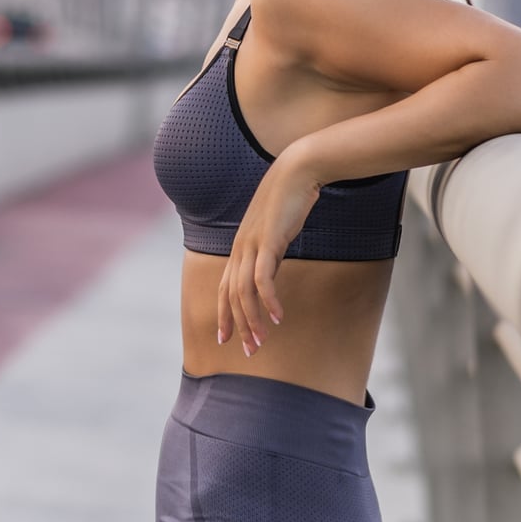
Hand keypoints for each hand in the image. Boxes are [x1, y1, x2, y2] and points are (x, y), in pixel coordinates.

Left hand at [218, 149, 322, 356]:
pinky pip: (263, 278)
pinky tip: (277, 317)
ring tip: (261, 341)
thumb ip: (270, 252)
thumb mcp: (276, 232)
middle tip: (249, 351)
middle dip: (238, 326)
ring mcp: (251, 244)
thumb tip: (271, 271)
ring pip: (243, 291)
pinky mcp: (268, 241)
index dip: (224, 314)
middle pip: (231, 295)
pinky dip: (268, 301)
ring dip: (252, 319)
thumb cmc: (290, 200)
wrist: (297, 170)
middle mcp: (240, 248)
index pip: (225, 287)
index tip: (226, 338)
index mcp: (241, 247)